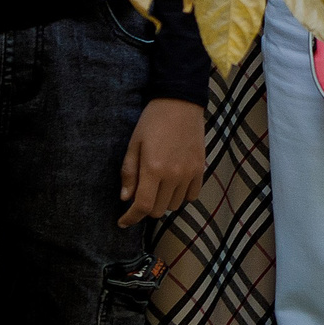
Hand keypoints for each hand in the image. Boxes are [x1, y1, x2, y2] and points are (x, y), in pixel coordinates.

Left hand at [118, 97, 204, 227]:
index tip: (123, 221)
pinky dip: (181, 196)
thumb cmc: (152, 122)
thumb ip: (129, 174)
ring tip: (157, 188)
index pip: (142, 206)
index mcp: (153, 169)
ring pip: (175, 205)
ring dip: (163, 202)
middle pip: (158, 209)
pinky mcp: (200, 168)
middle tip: (140, 196)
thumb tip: (126, 199)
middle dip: (145, 208)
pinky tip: (174, 185)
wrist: (180, 102)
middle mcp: (173, 175)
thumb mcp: (133, 145)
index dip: (131, 218)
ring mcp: (189, 173)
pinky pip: (192, 195)